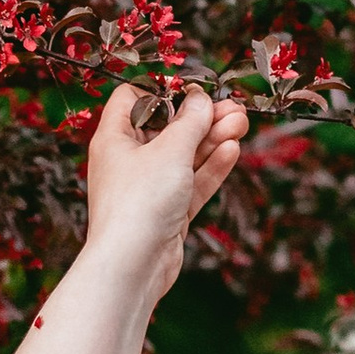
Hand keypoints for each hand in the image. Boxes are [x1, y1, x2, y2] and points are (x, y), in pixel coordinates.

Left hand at [81, 84, 246, 296]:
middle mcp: (128, 161)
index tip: (192, 88)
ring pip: (184, 156)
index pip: (132, 100)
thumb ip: (190, 121)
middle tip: (233, 108)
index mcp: (114, 139)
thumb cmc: (140, 202)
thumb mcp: (170, 150)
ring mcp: (149, 188)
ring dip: (212, 139)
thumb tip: (199, 98)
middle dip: (200, 117)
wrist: (133, 266)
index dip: (161, 90)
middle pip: (167, 128)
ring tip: (241, 123)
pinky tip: (231, 150)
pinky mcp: (167, 212)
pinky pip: (191, 182)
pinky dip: (210, 167)